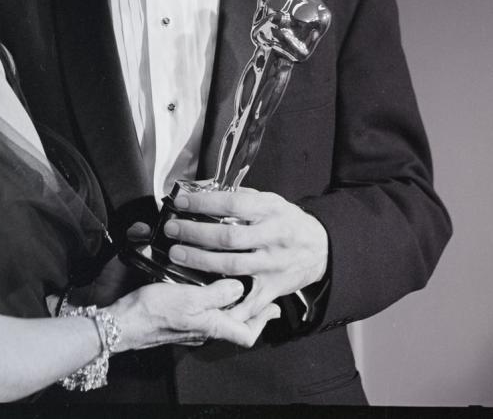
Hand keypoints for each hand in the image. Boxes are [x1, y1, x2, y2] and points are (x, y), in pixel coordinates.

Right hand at [109, 278, 279, 350]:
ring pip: (220, 314)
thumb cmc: (153, 314)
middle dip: (251, 306)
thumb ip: (217, 295)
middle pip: (236, 322)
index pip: (246, 333)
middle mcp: (204, 327)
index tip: (274, 304)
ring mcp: (190, 323)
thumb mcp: (190, 301)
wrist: (121, 320)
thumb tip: (240, 287)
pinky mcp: (176, 315)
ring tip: (240, 280)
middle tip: (261, 288)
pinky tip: (208, 280)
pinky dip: (211, 296)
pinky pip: (202, 308)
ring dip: (231, 299)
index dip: (262, 320)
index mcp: (211, 326)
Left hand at [162, 187, 328, 321]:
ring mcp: (273, 265)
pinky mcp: (274, 288)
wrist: (320, 248)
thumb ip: (240, 197)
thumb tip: (203, 190)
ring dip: (200, 260)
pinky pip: (249, 300)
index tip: (181, 202)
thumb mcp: (269, 200)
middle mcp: (273, 237)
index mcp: (270, 210)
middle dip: (195, 233)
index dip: (204, 203)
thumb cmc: (287, 220)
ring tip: (177, 253)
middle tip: (172, 229)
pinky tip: (205, 298)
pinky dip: (228, 302)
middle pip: (229, 237)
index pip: (233, 204)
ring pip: (232, 266)